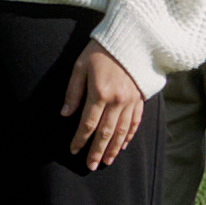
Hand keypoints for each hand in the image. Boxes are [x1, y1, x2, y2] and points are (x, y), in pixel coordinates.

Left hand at [64, 41, 148, 171]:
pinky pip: (135, 122)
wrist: (132, 38)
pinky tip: (123, 145)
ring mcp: (131, 101)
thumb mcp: (80, 66)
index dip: (80, 139)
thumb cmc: (101, 50)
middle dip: (96, 151)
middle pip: (105, 133)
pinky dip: (129, 136)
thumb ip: (73, 92)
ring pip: (122, 131)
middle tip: (90, 166)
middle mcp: (117, 100)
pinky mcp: (140, 98)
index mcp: (99, 93)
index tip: (73, 151)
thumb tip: (65, 115)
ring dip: (113, 148)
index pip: (87, 124)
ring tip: (106, 161)